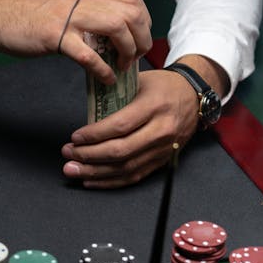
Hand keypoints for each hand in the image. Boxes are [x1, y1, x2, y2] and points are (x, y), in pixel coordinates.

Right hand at [0, 0, 151, 84]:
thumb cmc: (27, 15)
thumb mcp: (63, 5)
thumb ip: (87, 13)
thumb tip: (111, 34)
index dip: (144, 21)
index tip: (138, 40)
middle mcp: (81, 1)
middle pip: (131, 12)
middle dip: (141, 39)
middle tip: (133, 58)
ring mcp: (68, 17)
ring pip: (116, 26)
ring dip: (126, 51)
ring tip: (121, 67)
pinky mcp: (54, 36)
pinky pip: (88, 54)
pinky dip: (102, 69)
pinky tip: (103, 79)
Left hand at [60, 68, 199, 187]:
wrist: (195, 97)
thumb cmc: (163, 85)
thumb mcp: (140, 80)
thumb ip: (116, 94)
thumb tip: (87, 111)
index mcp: (154, 106)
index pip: (120, 126)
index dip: (95, 135)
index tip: (75, 136)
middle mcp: (161, 131)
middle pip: (121, 151)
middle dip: (90, 156)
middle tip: (68, 154)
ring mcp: (164, 149)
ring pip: (126, 168)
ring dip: (96, 173)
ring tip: (73, 171)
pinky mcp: (163, 161)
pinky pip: (135, 175)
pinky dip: (112, 181)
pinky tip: (92, 180)